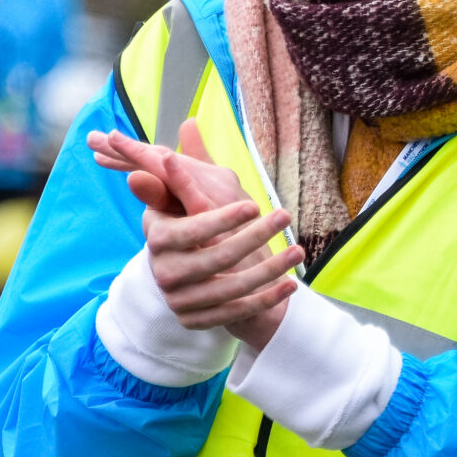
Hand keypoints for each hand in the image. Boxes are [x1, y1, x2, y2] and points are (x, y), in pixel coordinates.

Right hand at [89, 120, 300, 346]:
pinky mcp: (199, 321)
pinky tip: (292, 285)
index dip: (220, 219)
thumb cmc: (192, 228)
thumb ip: (183, 173)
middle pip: (215, 258)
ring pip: (231, 288)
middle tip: (284, 217)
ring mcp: (181, 301)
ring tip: (298, 251)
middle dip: (254, 238)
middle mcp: (164, 273)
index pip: (190, 230)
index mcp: (158, 238)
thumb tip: (181, 135)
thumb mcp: (184, 201)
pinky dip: (267, 298)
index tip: (253, 205)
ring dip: (270, 269)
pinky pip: (238, 312)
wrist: (192, 280)